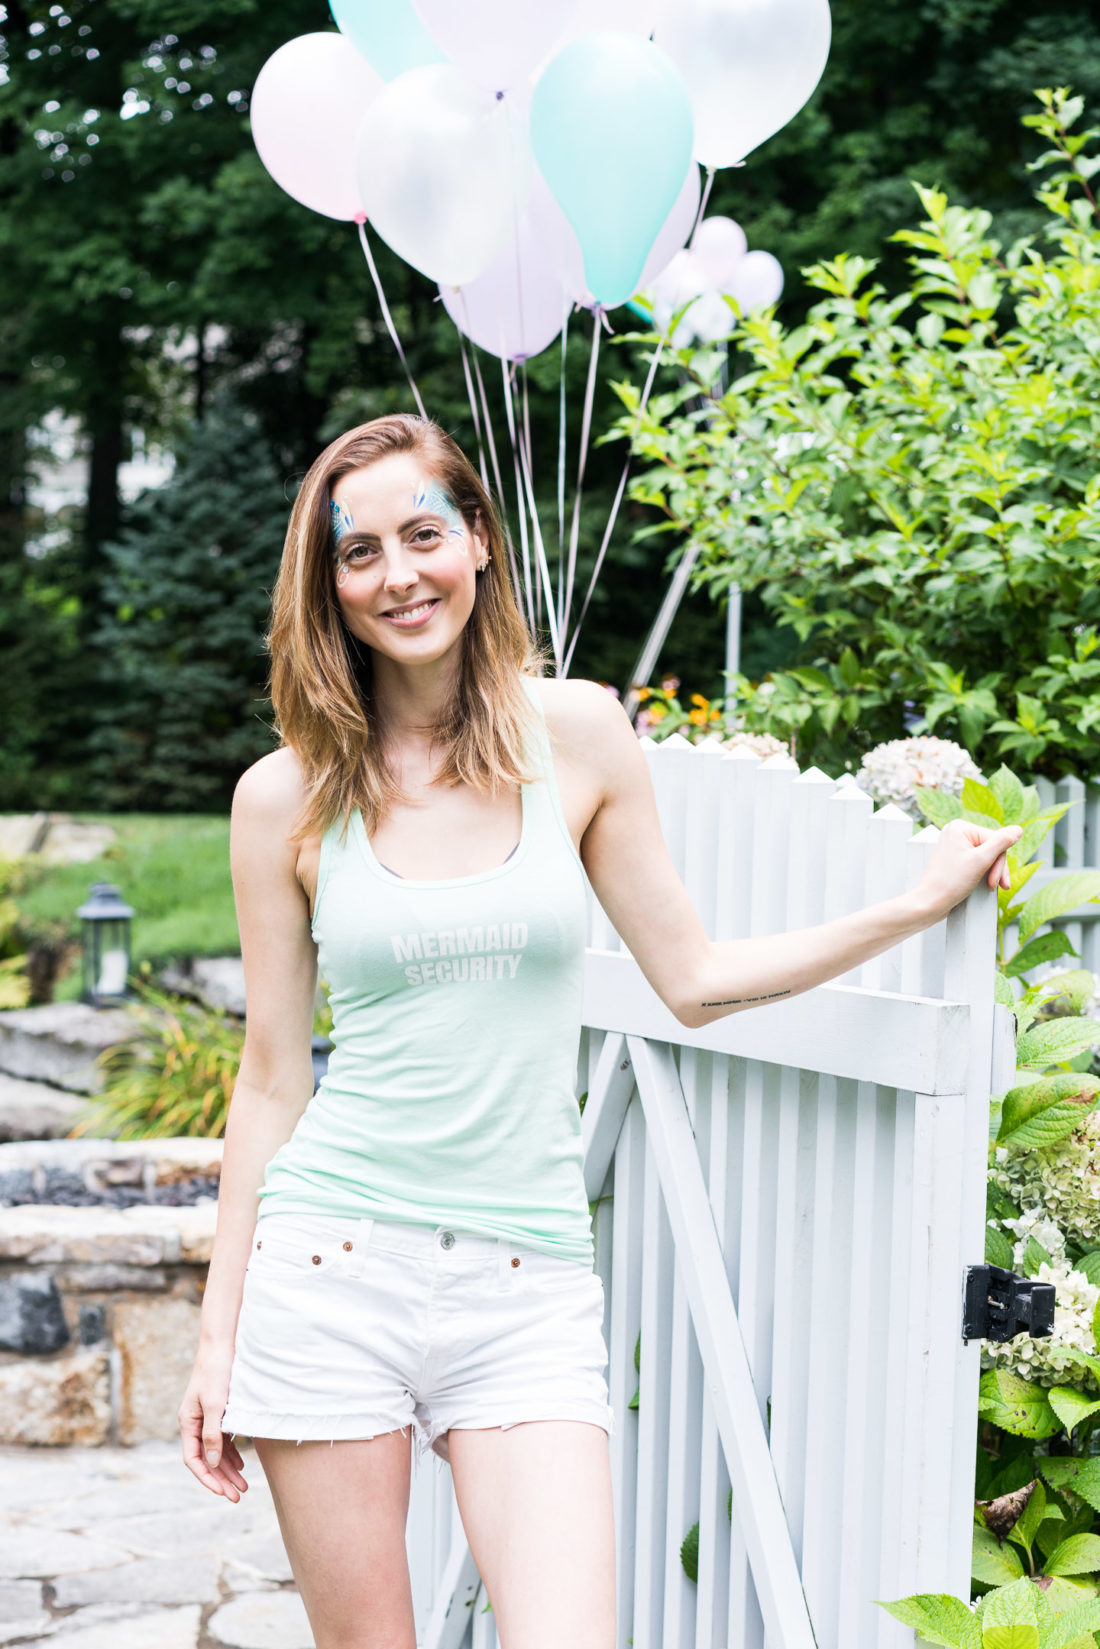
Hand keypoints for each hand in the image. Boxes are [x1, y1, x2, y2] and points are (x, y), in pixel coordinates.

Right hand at [178, 1347, 248, 1501]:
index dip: (207, 1478)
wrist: (223, 1345)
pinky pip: (224, 1440)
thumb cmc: (217, 1372)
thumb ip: (212, 1434)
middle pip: (206, 1460)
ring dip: (229, 1469)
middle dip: (221, 1479)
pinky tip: (242, 1464)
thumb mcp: (215, 1404)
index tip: (222, 1492)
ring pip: (216, 1452)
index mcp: (188, 1423)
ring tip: (244, 1486)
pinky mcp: (219, 1412)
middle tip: (238, 1496)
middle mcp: (195, 1423)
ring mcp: (206, 1418)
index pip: (193, 1460)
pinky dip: (232, 1453)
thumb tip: (210, 1463)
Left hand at [914, 818, 1022, 921]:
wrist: (930, 903)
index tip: (995, 880)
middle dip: (996, 868)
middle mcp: (956, 833)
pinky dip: (983, 874)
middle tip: (994, 885)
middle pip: (992, 848)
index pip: (996, 839)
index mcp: (960, 827)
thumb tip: (1018, 829)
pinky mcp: (956, 859)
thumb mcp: (981, 861)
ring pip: (987, 857)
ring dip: (992, 873)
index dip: (999, 861)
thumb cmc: (950, 882)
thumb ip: (1002, 843)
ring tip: (990, 887)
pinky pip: (978, 863)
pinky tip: (984, 885)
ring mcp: (955, 846)